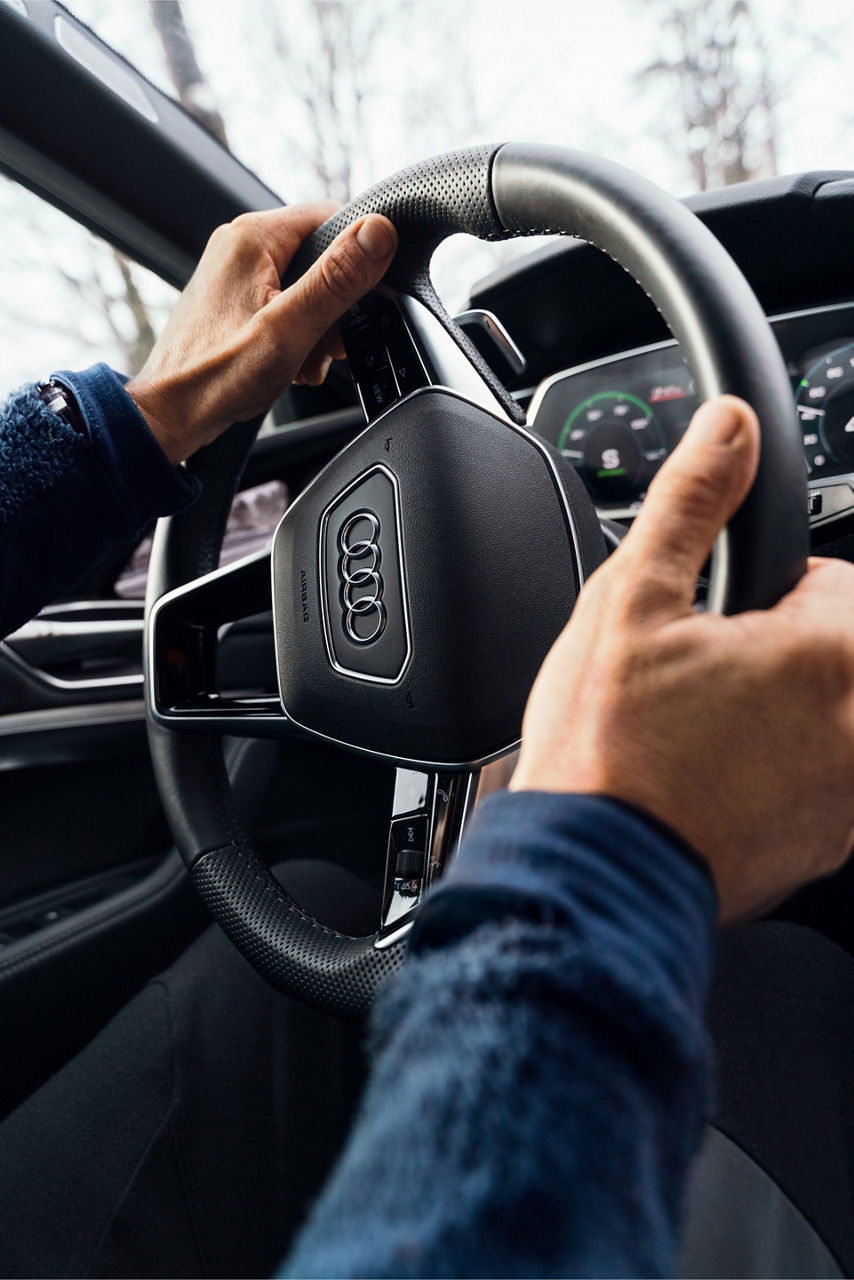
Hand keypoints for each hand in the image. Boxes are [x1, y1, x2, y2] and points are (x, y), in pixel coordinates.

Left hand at [125, 204, 396, 462]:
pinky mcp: (233, 301)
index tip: (364, 301)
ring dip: (318, 327)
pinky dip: (296, 335)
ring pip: (304, 286)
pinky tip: (291, 364)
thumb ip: (337, 279)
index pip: (334, 218)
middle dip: (337, 305)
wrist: (168, 416)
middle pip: (320, 257)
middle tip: (328, 345)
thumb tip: (379, 232)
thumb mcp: (290, 328)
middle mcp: (240, 246)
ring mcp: (234, 274)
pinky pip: (283, 305)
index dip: (359, 259)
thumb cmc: (217, 376)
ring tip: (305, 361)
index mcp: (253, 237)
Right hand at [510, 396, 853, 923]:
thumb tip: (727, 429)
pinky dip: (779, 770)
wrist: (591, 875)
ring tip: (701, 736)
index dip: (767, 593)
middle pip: (837, 651)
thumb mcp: (631, 602)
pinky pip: (820, 778)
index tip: (721, 621)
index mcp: (830, 654)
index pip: (839, 581)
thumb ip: (690, 503)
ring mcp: (851, 793)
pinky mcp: (830, 841)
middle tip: (701, 681)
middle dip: (778, 652)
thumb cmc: (608, 754)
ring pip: (829, 716)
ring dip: (781, 712)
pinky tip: (710, 782)